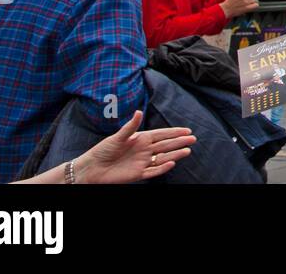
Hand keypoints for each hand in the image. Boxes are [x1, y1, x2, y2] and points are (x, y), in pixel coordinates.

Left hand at [76, 110, 195, 183]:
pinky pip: (153, 171)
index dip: (174, 132)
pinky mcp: (138, 174)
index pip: (162, 134)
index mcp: (141, 139)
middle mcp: (144, 150)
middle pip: (166, 145)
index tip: (187, 130)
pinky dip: (162, 168)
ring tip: (187, 151)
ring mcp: (142, 162)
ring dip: (175, 154)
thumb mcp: (117, 136)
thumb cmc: (103, 150)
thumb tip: (140, 111)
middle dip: (179, 142)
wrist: (92, 168)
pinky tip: (172, 163)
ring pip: (163, 158)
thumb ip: (130, 127)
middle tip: (193, 139)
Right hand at [221, 0, 259, 18]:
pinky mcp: (247, 8)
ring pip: (255, 0)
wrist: (225, 9)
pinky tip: (251, 7)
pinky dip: (254, 6)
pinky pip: (255, 5)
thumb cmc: (230, 2)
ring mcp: (246, 2)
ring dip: (252, 2)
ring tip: (247, 4)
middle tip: (247, 0)